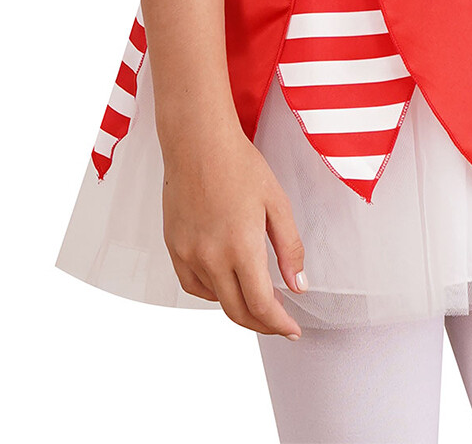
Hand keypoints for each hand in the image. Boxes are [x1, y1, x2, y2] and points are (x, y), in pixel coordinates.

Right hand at [161, 127, 307, 337]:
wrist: (198, 142)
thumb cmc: (240, 165)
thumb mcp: (277, 203)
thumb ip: (289, 248)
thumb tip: (298, 285)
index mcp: (241, 247)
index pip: (261, 304)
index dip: (279, 324)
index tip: (292, 330)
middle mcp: (211, 257)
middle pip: (237, 311)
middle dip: (262, 324)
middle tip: (279, 322)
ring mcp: (189, 254)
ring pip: (215, 301)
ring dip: (238, 307)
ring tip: (256, 298)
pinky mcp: (173, 247)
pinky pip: (193, 285)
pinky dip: (212, 292)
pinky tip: (226, 282)